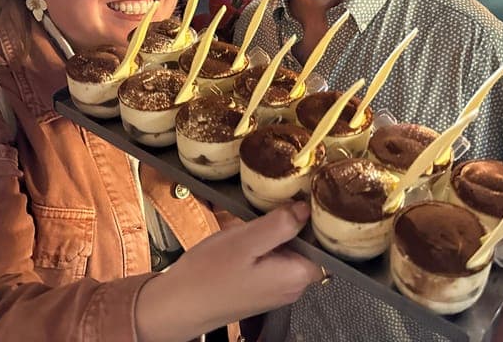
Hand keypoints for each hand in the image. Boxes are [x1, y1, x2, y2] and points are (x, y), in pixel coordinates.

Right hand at [135, 202, 321, 341]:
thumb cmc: (208, 276)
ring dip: (275, 234)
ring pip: (289, 249)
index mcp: (296, 274)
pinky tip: (245, 240)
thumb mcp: (245, 240)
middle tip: (270, 209)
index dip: (315, 218)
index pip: (324, 241)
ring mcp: (278, 288)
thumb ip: (280, 224)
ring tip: (254, 224)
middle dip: (291, 224)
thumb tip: (305, 209)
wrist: (178, 305)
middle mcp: (292, 286)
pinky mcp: (263, 288)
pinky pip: (273, 259)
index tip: (302, 197)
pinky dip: (263, 246)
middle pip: (307, 244)